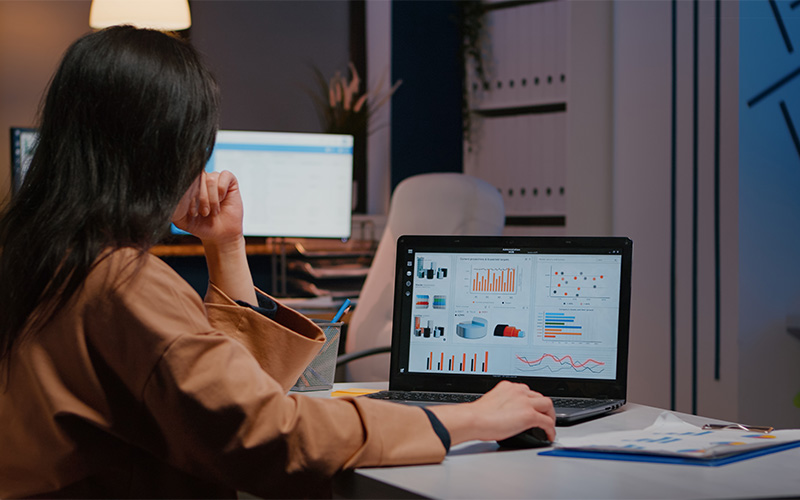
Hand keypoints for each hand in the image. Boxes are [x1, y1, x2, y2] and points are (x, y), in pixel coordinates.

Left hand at [172, 170, 243, 245]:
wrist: (219, 234)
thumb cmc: (200, 225)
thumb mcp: (181, 219)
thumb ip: (173, 207)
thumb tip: (172, 195)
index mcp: (188, 186)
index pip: (185, 179)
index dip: (189, 195)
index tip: (192, 212)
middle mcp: (201, 179)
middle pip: (198, 178)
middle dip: (201, 198)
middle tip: (204, 213)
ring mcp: (216, 178)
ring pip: (210, 179)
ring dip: (212, 199)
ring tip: (213, 210)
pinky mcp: (229, 180)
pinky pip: (224, 176)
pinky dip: (222, 190)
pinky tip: (222, 200)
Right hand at [429, 380, 555, 444]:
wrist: (473, 419)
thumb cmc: (476, 416)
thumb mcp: (491, 402)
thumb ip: (502, 404)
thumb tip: (504, 415)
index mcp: (508, 387)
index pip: (527, 391)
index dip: (532, 401)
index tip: (532, 408)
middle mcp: (518, 391)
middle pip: (539, 396)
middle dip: (543, 407)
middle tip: (544, 416)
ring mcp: (525, 402)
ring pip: (548, 405)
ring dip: (550, 416)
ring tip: (549, 425)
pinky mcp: (529, 415)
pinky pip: (547, 422)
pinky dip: (551, 429)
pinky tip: (549, 436)